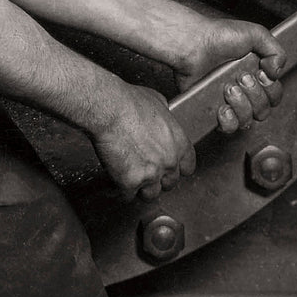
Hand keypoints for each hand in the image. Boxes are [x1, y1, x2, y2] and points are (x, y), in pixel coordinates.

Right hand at [90, 82, 195, 201]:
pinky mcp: (130, 182)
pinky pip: (128, 195)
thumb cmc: (128, 102)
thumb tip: (161, 117)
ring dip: (141, 188)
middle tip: (146, 171)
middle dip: (158, 179)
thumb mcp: (156, 101)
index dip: (177, 168)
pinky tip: (116, 181)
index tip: (169, 168)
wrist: (108, 108)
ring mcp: (151, 174)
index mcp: (179, 143)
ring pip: (151, 194)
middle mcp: (169, 162)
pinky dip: (121, 190)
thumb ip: (164, 117)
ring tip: (131, 179)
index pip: (188, 167)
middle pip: (170, 183)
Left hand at [174, 17, 285, 133]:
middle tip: (241, 77)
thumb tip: (277, 73)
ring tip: (228, 88)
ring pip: (248, 120)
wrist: (191, 43)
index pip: (274, 95)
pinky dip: (229, 120)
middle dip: (255, 94)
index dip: (271, 89)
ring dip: (242, 105)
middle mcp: (244, 90)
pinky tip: (223, 106)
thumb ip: (276, 51)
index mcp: (255, 74)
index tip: (260, 73)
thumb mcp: (255, 33)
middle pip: (264, 109)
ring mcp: (228, 101)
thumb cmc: (218, 35)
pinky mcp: (212, 109)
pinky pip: (229, 127)